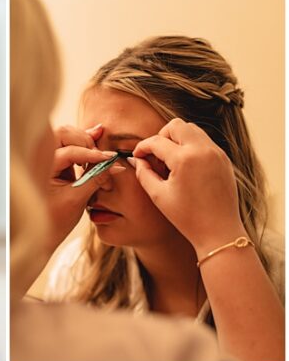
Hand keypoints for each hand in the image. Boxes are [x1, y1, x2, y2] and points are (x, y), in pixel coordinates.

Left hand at [45, 123, 122, 251]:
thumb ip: (95, 179)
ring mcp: (45, 155)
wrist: (41, 233)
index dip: (92, 155)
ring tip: (101, 154)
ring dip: (85, 141)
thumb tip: (116, 165)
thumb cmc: (55, 219)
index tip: (111, 159)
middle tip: (102, 157)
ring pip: (66, 135)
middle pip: (64, 134)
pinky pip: (68, 143)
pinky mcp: (54, 159)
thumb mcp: (77, 199)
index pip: (69, 152)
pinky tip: (97, 135)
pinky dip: (82, 142)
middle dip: (85, 142)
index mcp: (39, 166)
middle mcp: (39, 156)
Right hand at [130, 118, 244, 255]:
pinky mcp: (225, 160)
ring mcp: (217, 154)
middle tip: (156, 155)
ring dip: (178, 138)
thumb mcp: (159, 196)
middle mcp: (203, 151)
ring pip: (192, 130)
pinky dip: (192, 146)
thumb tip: (136, 159)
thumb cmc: (188, 218)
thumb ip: (144, 173)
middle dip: (162, 136)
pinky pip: (204, 141)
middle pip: (176, 126)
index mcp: (185, 159)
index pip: (156, 141)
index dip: (143, 147)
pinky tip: (186, 166)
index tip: (137, 156)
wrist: (220, 234)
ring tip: (172, 160)